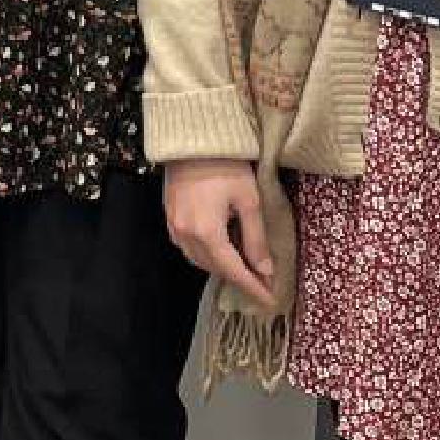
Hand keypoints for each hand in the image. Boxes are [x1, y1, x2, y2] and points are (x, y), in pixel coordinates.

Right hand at [161, 157, 277, 305]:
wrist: (192, 138)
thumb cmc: (226, 166)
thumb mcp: (248, 201)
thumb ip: (255, 238)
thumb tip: (265, 270)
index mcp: (207, 233)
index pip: (233, 271)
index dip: (253, 287)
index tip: (270, 301)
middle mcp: (186, 235)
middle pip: (215, 268)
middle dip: (239, 277)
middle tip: (263, 281)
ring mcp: (174, 226)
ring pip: (199, 260)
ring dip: (221, 267)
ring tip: (244, 267)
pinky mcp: (169, 217)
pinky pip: (187, 247)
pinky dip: (206, 254)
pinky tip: (219, 248)